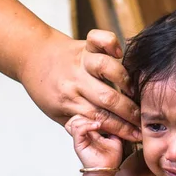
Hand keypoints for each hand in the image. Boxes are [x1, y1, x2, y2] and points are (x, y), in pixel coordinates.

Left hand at [20, 29, 140, 140]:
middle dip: (130, 112)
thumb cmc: (46, 89)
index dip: (122, 129)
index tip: (137, 136)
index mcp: (68, 102)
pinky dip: (111, 42)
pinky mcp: (84, 44)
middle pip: (108, 98)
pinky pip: (99, 39)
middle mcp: (75, 81)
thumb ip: (77, 124)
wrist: (31, 57)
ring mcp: (80, 61)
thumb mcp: (56, 114)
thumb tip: (102, 136)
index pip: (100, 120)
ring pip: (107, 69)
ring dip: (125, 80)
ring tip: (133, 91)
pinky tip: (119, 53)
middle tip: (144, 119)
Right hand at [65, 115, 122, 170]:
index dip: (93, 110)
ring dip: (87, 119)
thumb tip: (119, 119)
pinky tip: (97, 126)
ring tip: (98, 124)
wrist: (108, 170)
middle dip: (88, 112)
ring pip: (74, 120)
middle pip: (77, 114)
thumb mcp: (116, 138)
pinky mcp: (78, 144)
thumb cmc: (111, 158)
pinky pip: (77, 129)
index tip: (106, 112)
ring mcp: (79, 138)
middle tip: (101, 117)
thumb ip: (114, 128)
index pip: (85, 114)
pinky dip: (87, 125)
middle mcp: (83, 133)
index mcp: (90, 131)